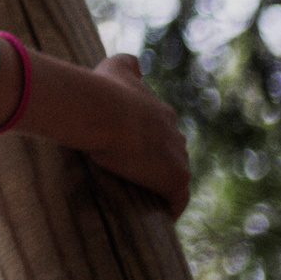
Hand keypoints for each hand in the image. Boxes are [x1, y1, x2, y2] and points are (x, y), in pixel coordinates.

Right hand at [82, 52, 191, 217]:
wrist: (103, 111)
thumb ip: (127, 63)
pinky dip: (170, 208)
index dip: (148, 142)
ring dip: (163, 187)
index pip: (162, 131)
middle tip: (134, 176)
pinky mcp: (174, 179)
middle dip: (159, 164)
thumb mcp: (114, 67)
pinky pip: (176, 201)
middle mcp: (175, 133)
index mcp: (161, 112)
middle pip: (172, 154)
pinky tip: (157, 216)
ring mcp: (178, 157)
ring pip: (176, 176)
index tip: (133, 152)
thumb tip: (137, 63)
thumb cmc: (103, 91)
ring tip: (144, 198)